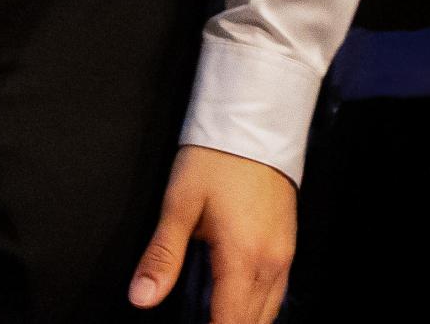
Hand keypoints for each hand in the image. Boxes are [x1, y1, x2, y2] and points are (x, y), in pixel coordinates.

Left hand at [130, 144, 295, 323]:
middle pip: (251, 323)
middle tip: (198, 318)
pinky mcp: (288, 249)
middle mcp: (271, 266)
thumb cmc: (214, 160)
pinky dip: (256, 307)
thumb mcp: (178, 204)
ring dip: (241, 320)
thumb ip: (162, 255)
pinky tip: (235, 301)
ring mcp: (285, 259)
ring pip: (268, 314)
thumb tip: (142, 296)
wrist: (252, 126)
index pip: (228, 322)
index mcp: (243, 259)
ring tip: (211, 315)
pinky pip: (276, 295)